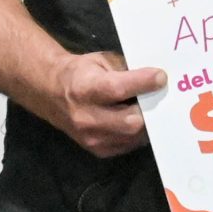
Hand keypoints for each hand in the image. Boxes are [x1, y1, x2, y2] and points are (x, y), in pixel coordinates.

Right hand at [32, 49, 165, 157]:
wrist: (51, 93)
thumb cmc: (81, 73)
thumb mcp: (100, 61)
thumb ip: (126, 69)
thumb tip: (156, 77)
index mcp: (85, 88)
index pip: (117, 89)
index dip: (142, 83)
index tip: (161, 77)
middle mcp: (85, 117)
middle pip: (130, 122)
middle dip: (149, 110)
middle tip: (158, 98)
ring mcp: (91, 138)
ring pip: (132, 136)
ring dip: (146, 123)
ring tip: (148, 109)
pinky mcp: (97, 150)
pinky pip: (128, 145)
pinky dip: (137, 134)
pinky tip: (136, 121)